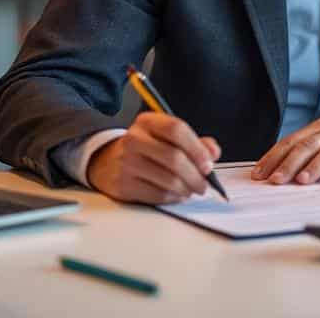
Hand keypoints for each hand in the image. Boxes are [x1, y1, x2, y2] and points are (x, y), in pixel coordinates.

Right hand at [86, 112, 221, 204]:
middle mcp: (134, 139)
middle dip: (195, 174)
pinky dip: (173, 197)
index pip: (176, 129)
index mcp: (148, 122)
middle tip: (204, 183)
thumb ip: (195, 142)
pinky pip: (157, 194)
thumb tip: (213, 152)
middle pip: (174, 157)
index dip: (197, 148)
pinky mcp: (123, 185)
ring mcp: (126, 162)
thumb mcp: (167, 137)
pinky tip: (177, 194)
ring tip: (192, 189)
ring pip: (168, 179)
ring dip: (187, 188)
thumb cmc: (146, 149)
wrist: (107, 162)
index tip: (209, 163)